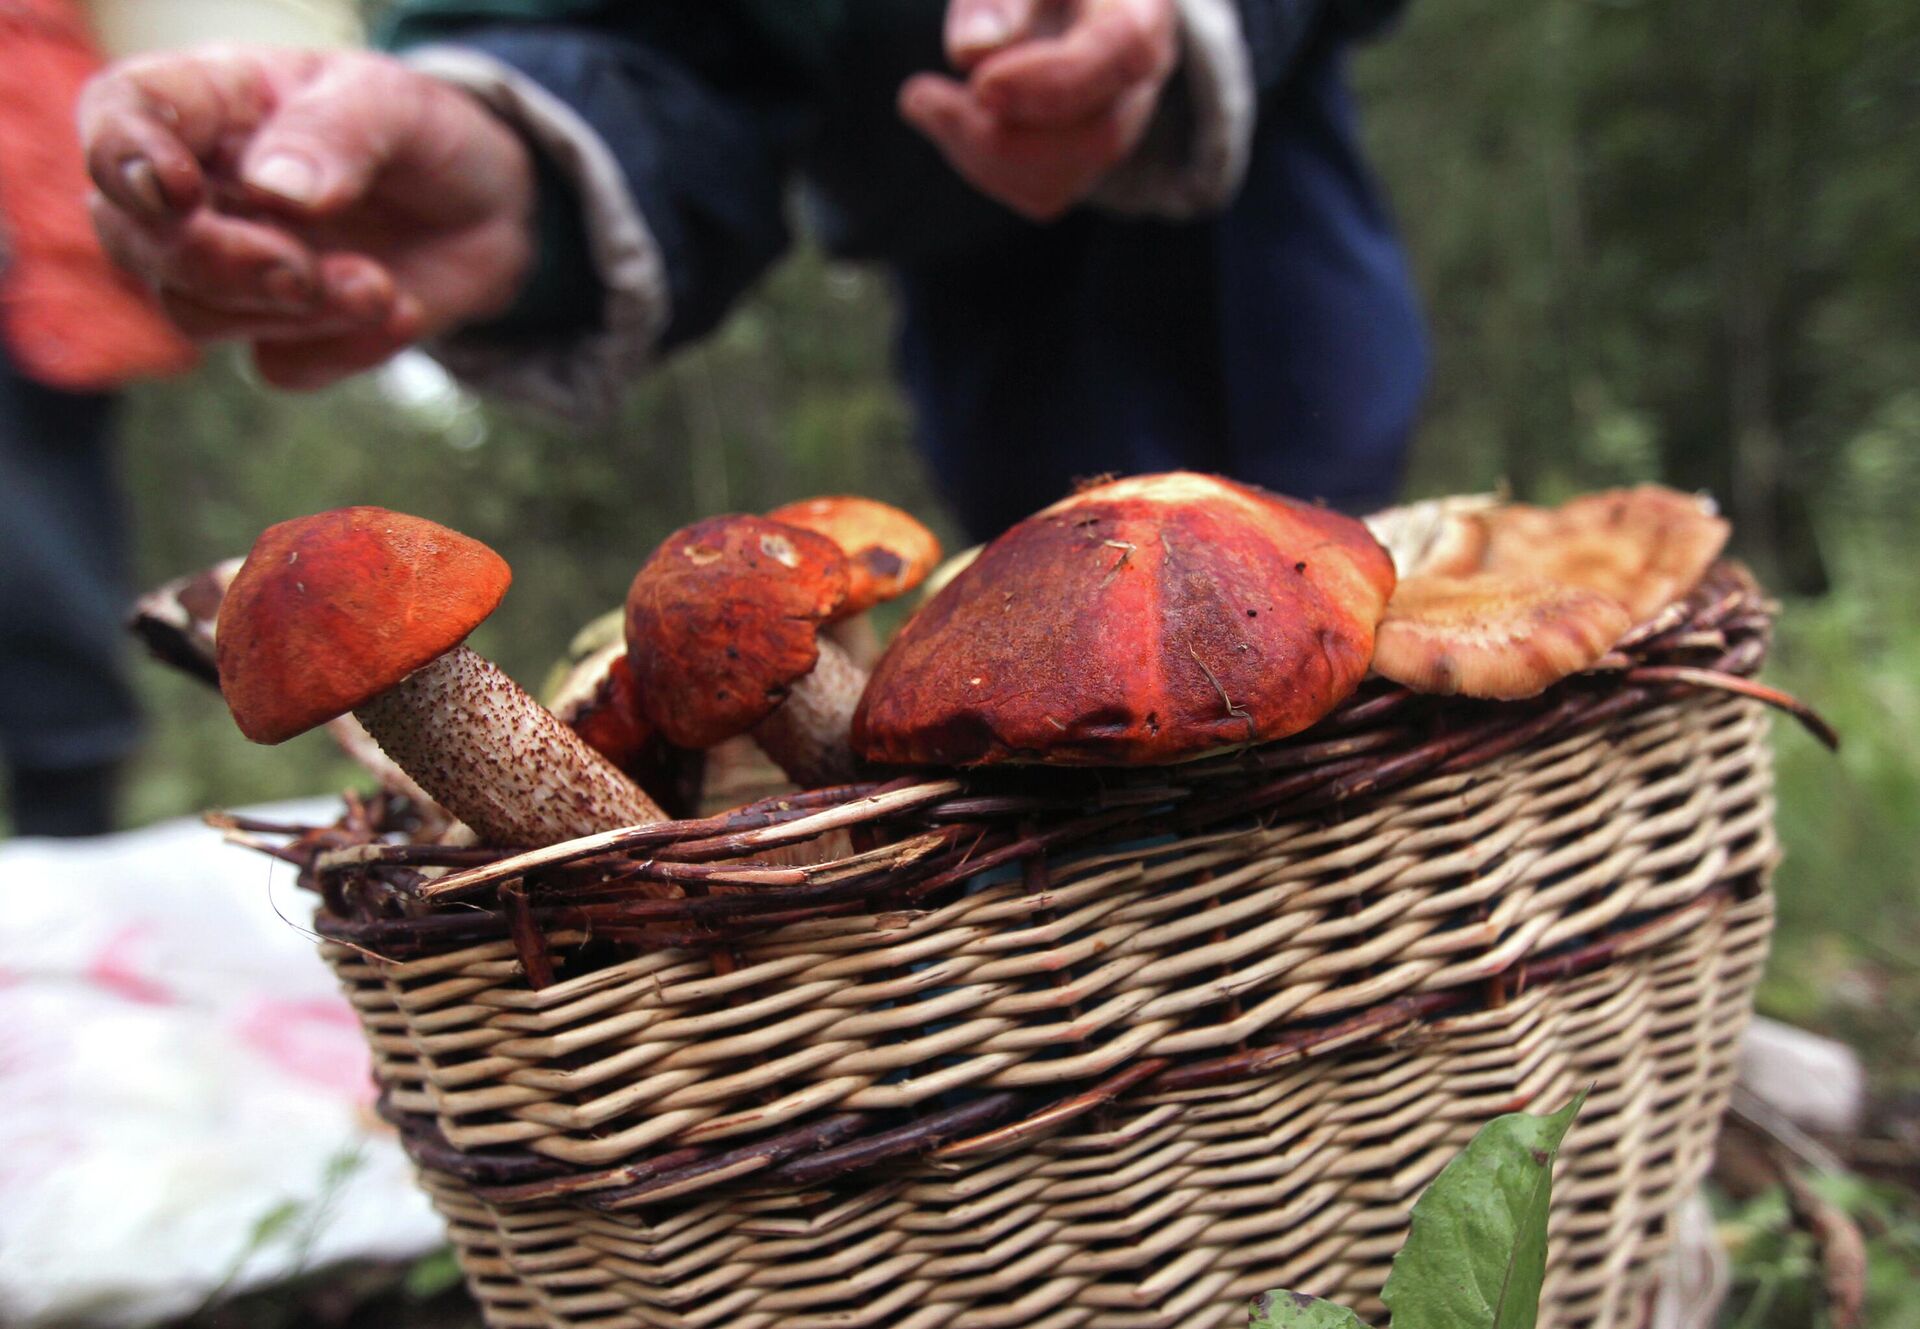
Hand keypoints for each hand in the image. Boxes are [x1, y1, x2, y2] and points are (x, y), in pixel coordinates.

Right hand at [80, 48, 535, 388]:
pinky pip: (283, 367)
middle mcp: (201, 193)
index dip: (124, 157)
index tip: (177, 191)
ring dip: (293, 311)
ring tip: (379, 284)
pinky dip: (347, 349)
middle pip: (137, 240)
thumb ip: (337, 133)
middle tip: (300, 269)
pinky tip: (403, 310)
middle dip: (216, 264)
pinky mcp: (284, 337)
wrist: (491, 212)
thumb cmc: (424, 137)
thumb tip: (276, 189)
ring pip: (197, 315)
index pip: (122, 116)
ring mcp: (235, 271)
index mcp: (211, 106)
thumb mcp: (399, 106)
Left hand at [900, 0, 1177, 220]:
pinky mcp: (1084, 160)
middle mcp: (1142, 75)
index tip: (981, 87)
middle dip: (998, 132)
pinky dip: (983, 168)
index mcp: (1140, 7)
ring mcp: (1118, 124)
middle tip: (920, 97)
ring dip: (978, 154)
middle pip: (1096, 136)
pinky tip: (951, 124)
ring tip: (925, 103)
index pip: (1125, 52)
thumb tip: (973, 50)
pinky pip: (1041, 192)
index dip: (1054, 82)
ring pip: (1064, 178)